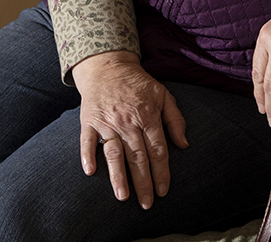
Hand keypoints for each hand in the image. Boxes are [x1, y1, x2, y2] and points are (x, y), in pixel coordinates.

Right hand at [72, 50, 188, 208]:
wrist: (108, 66)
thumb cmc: (138, 84)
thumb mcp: (163, 95)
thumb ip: (175, 119)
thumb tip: (184, 145)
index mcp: (148, 116)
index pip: (157, 150)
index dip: (161, 172)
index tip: (163, 191)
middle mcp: (128, 122)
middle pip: (138, 156)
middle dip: (143, 182)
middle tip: (146, 204)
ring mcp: (107, 122)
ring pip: (114, 153)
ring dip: (118, 175)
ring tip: (123, 196)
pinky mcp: (89, 121)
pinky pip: (87, 140)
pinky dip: (87, 155)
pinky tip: (90, 171)